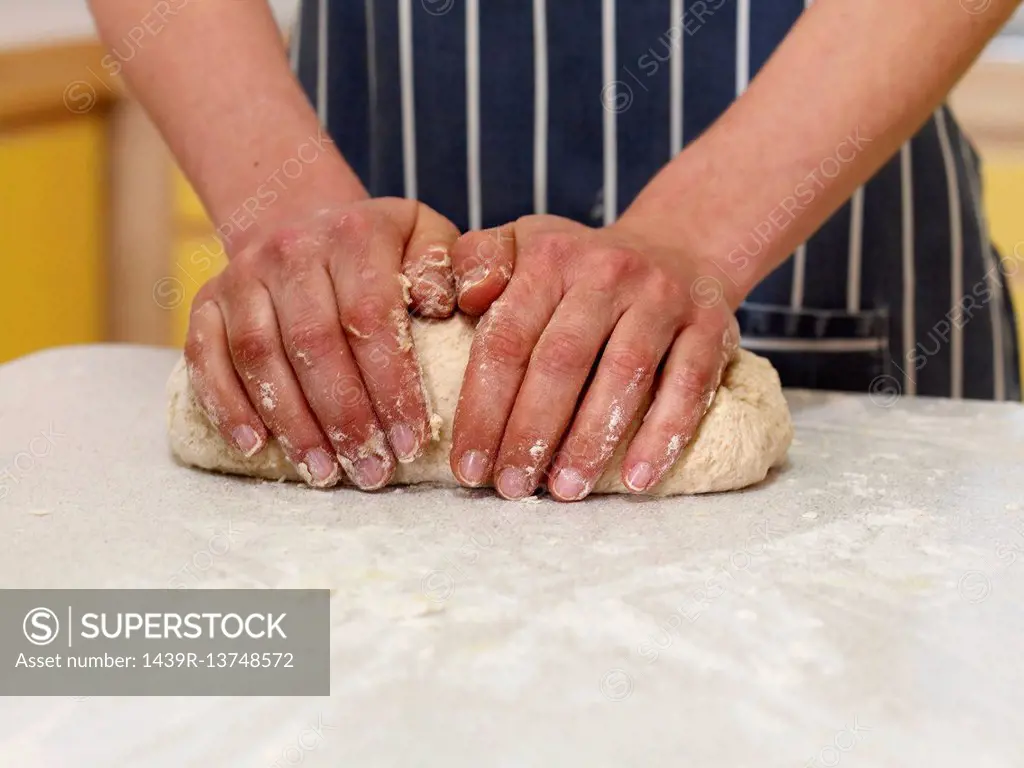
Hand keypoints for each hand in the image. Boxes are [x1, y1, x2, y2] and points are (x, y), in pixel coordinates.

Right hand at [184, 199, 458, 488]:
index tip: (412, 441)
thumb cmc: (379, 249)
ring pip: (260, 356)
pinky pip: (205, 357)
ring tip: (323, 473)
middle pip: (314, 343)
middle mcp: (292, 248)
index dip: (391, 386)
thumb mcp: (424, 237)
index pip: (370, 317)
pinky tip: (254, 447)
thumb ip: (446, 266)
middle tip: (371, 472)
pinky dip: (226, 406)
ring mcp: (242, 274)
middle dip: (345, 418)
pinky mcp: (205, 301)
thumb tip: (441, 307)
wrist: (300, 219)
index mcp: (354, 234)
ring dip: (293, 423)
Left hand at [448, 214, 739, 500]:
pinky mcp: (709, 327)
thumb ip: (478, 264)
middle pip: (562, 361)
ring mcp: (662, 298)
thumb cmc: (581, 269)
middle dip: (531, 432)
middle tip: (511, 487)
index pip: (508, 338)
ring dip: (592, 440)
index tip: (468, 465)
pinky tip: (636, 479)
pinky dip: (662, 436)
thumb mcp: (523, 245)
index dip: (483, 407)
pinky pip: (688, 386)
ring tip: (565, 489)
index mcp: (550, 257)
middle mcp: (607, 272)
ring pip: (624, 375)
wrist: (677, 249)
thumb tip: (460, 302)